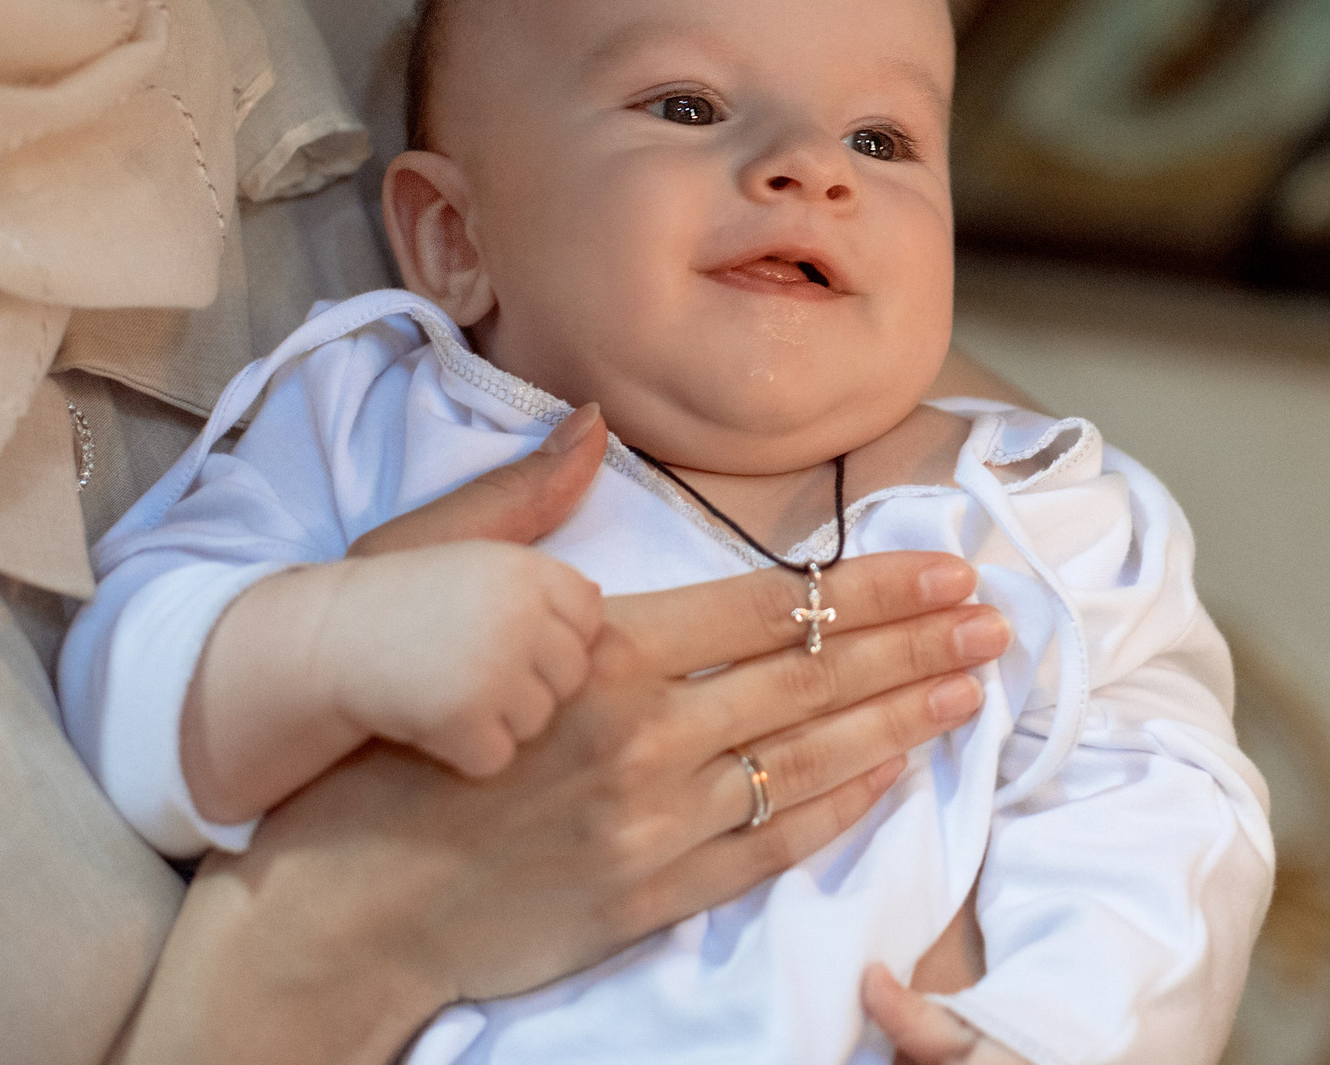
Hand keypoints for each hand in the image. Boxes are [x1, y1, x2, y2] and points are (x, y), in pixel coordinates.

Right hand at [120, 406, 1014, 1064]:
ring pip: (814, 756)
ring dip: (907, 717)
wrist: (333, 903)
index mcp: (600, 645)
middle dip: (921, 642)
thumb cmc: (375, 738)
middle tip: (996, 619)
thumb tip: (589, 424)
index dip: (876, 584)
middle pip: (817, 674)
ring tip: (974, 684)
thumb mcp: (424, 590)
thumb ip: (520, 507)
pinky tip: (897, 771)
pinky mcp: (651, 895)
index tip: (946, 567)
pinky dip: (844, 804)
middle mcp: (642, 731)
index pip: (775, 604)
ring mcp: (654, 820)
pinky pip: (775, 843)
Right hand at [321, 540, 601, 775]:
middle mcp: (517, 611)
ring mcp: (492, 666)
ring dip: (500, 720)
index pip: (590, 615)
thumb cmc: (399, 599)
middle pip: (574, 674)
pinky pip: (498, 755)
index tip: (509, 637)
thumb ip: (533, 535)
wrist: (319, 643)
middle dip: (532, 681)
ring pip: (541, 720)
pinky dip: (464, 753)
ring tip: (450, 692)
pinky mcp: (463, 718)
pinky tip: (432, 725)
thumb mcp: (466, 546)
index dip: (553, 634)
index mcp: (525, 567)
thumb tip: (592, 511)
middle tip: (472, 668)